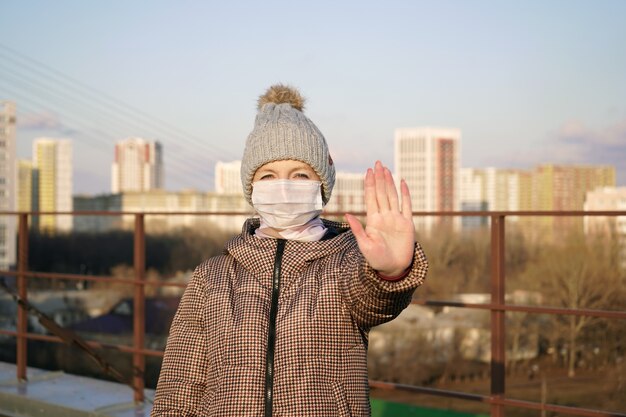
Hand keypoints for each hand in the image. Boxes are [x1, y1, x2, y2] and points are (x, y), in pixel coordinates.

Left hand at [345, 161, 414, 276]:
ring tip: (386, 169)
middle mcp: (384, 216)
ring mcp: (396, 219)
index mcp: (373, 220)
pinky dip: (405, 194)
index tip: (368, 171)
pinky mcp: (407, 224)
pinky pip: (407, 206)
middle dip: (379, 178)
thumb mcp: (364, 245)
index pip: (371, 198)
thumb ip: (357, 229)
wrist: (392, 268)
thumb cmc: (376, 259)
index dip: (370, 184)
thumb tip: (346, 214)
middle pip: (381, 193)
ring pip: (393, 196)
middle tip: (377, 163)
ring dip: (390, 183)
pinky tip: (403, 182)